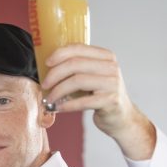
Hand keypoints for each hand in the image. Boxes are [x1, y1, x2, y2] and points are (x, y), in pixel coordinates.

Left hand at [41, 43, 155, 159]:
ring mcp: (112, 83)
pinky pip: (83, 101)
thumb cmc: (101, 96)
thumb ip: (78, 68)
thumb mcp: (93, 77)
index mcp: (106, 57)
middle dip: (55, 74)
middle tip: (44, 85)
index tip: (46, 63)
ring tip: (49, 99)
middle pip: (75, 64)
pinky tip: (58, 108)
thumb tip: (49, 67)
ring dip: (58, 90)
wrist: (122, 117)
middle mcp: (111, 67)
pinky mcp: (111, 100)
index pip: (79, 48)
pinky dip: (66, 105)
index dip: (59, 54)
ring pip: (77, 80)